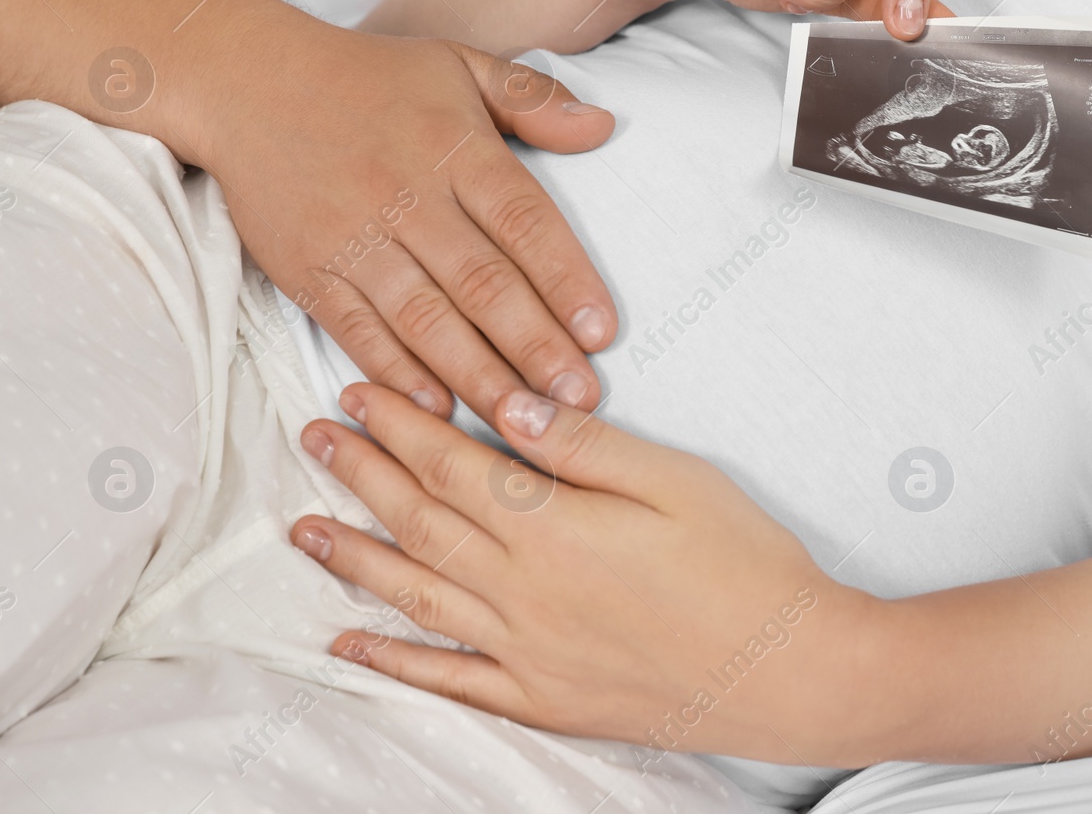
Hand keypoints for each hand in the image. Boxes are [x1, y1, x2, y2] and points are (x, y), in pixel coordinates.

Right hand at [201, 29, 618, 422]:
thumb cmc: (369, 78)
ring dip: (477, 376)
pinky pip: (359, 331)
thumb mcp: (458, 63)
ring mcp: (355, 238)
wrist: (247, 82)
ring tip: (522, 422)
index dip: (565, 281)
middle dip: (534, 348)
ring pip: (425, 319)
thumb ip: (533, 98)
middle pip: (481, 283)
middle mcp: (408, 197)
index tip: (602, 333)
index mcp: (456, 149)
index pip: (524, 222)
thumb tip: (605, 126)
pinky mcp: (309, 270)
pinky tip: (437, 411)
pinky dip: (397, 374)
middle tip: (578, 400)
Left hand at [287, 383, 892, 766]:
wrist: (788, 670)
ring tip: (304, 531)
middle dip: (362, 473)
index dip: (399, 425)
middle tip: (315, 438)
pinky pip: (448, 680)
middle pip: (421, 520)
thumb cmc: (745, 565)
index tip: (358, 393)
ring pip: (417, 595)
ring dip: (356, 559)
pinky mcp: (542, 698)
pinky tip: (352, 644)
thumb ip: (584, 446)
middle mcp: (522, 590)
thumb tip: (509, 406)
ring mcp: (525, 652)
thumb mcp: (676, 481)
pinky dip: (394, 662)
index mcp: (554, 526)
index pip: (453, 463)